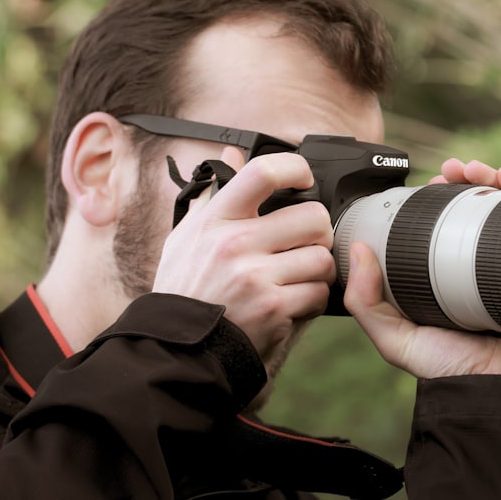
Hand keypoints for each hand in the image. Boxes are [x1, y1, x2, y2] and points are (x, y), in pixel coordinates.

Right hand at [152, 147, 334, 360]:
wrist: (177, 348)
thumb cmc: (186, 289)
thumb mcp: (188, 236)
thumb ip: (215, 193)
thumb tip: (232, 151)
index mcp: (216, 219)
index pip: (263, 172)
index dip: (296, 169)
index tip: (304, 180)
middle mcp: (235, 244)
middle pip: (314, 217)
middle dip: (318, 233)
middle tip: (304, 244)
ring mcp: (255, 277)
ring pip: (323, 258)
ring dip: (318, 270)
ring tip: (296, 278)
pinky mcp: (273, 309)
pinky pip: (319, 293)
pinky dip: (313, 300)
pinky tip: (292, 303)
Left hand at [343, 158, 500, 379]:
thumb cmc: (455, 372)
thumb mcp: (398, 341)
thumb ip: (368, 304)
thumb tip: (357, 250)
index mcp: (444, 279)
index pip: (440, 227)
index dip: (435, 199)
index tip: (428, 182)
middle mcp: (477, 270)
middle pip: (473, 211)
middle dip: (463, 182)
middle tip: (453, 171)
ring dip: (492, 181)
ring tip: (479, 170)